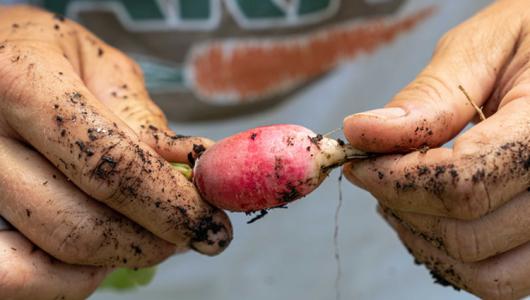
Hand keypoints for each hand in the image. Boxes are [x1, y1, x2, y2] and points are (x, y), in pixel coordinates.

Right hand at [0, 5, 231, 298]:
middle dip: (153, 240)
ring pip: (49, 259)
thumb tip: (193, 171)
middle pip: (80, 223)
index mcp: (22, 82)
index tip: (210, 224)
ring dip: (118, 257)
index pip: (111, 165)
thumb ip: (143, 120)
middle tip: (191, 234)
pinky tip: (102, 247)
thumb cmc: (48, 56)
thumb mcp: (102, 67)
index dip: (170, 206)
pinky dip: (72, 277)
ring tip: (148, 233)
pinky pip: (18, 277)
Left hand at [343, 0, 529, 298]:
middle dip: (401, 204)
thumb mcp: (485, 48)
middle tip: (373, 171)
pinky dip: (449, 254)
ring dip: (422, 236)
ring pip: (481, 271)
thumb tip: (362, 131)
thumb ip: (430, 96)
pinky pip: (497, 277)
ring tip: (396, 193)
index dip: (394, 178)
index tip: (357, 161)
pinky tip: (427, 213)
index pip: (460, 183)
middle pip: (465, 233)